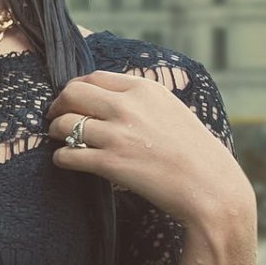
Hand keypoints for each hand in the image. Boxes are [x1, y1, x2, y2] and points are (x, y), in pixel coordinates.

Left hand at [44, 69, 251, 228]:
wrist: (211, 187)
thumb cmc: (194, 152)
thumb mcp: (171, 110)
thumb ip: (140, 100)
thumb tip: (107, 99)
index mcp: (145, 89)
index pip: (93, 77)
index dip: (75, 88)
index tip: (70, 99)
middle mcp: (128, 106)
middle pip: (71, 93)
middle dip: (57, 105)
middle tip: (54, 117)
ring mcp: (118, 134)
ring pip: (63, 124)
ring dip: (55, 132)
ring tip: (60, 140)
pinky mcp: (110, 162)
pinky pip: (67, 154)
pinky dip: (61, 158)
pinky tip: (66, 161)